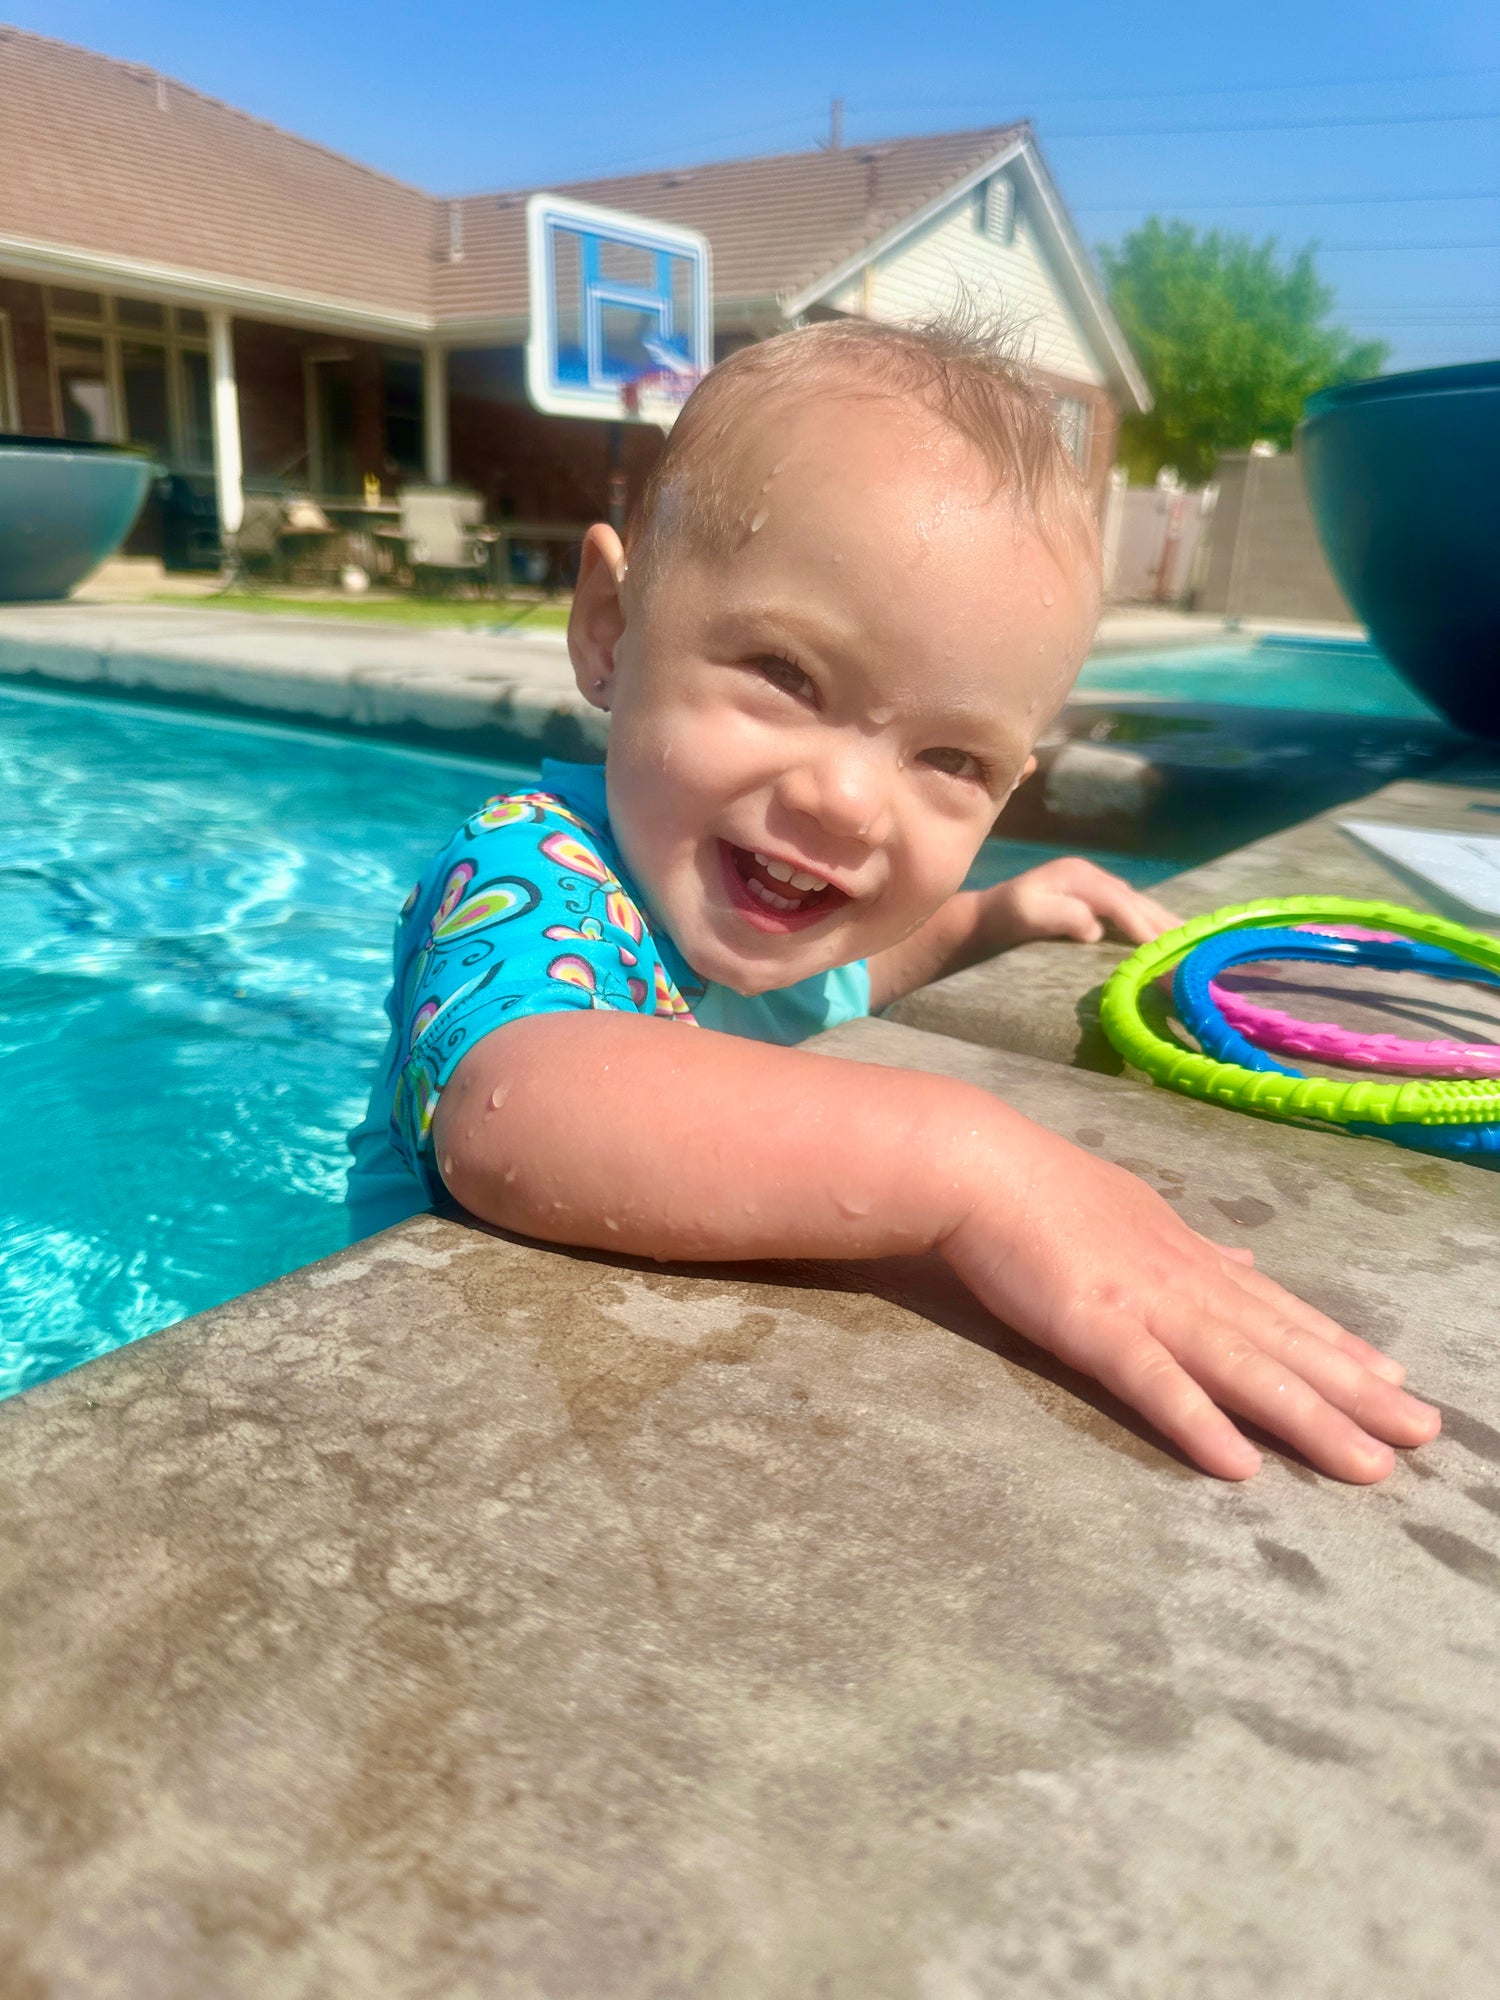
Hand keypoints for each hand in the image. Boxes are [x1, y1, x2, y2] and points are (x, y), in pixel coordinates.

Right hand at [941, 1114, 1440, 1481]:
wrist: (979, 1165)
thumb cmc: (1041, 1190)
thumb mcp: (1134, 1209)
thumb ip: (1191, 1246)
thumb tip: (1242, 1259)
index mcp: (1191, 1257)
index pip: (1278, 1309)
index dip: (1339, 1347)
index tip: (1394, 1379)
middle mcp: (1187, 1281)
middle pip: (1284, 1345)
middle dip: (1358, 1394)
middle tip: (1426, 1434)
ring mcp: (1146, 1305)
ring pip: (1244, 1369)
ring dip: (1311, 1418)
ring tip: (1370, 1464)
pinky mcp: (1096, 1328)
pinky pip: (1156, 1384)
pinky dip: (1200, 1422)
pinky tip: (1241, 1463)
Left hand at [981, 856, 1178, 949]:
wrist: (989, 916)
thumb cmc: (1006, 916)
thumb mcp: (1026, 913)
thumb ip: (1060, 915)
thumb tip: (1094, 928)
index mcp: (1079, 876)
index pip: (1118, 901)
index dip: (1140, 924)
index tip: (1160, 948)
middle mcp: (1093, 876)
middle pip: (1136, 900)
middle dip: (1163, 923)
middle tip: (1192, 948)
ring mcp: (1096, 885)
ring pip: (1139, 904)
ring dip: (1163, 923)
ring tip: (1191, 943)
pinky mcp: (1096, 899)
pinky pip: (1131, 910)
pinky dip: (1151, 923)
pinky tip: (1168, 937)